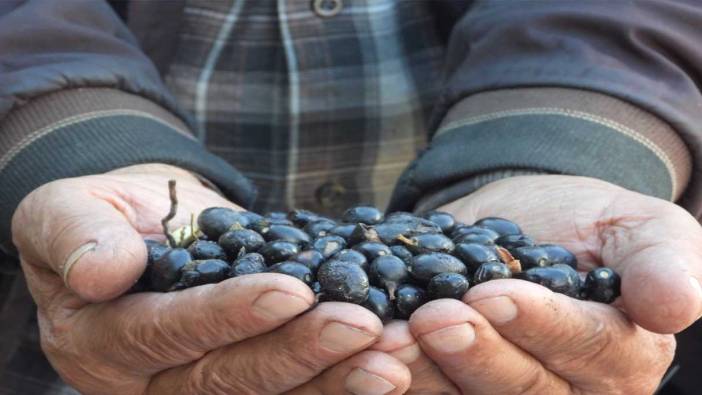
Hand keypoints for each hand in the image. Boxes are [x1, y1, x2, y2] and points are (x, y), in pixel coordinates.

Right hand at [12, 164, 409, 394]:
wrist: (145, 224)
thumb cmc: (105, 215)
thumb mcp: (67, 210)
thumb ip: (76, 236)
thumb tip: (101, 273)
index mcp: (104, 342)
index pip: (169, 334)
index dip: (229, 315)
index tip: (290, 291)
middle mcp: (153, 380)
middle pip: (231, 376)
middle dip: (301, 353)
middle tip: (365, 328)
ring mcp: (202, 382)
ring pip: (271, 391)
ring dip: (335, 375)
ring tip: (394, 355)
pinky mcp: (246, 370)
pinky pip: (294, 383)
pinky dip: (341, 373)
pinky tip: (392, 358)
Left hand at [373, 175, 700, 393]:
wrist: (521, 221)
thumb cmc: (589, 223)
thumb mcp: (640, 225)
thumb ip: (664, 261)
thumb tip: (677, 307)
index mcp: (619, 357)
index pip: (586, 350)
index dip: (540, 326)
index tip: (492, 295)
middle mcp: (565, 390)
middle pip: (521, 388)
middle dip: (473, 354)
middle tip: (430, 319)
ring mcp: (502, 389)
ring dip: (422, 373)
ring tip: (385, 340)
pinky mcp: (453, 382)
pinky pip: (428, 390)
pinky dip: (392, 379)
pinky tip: (365, 356)